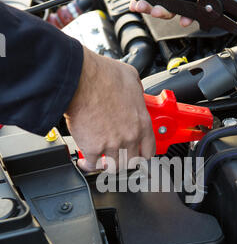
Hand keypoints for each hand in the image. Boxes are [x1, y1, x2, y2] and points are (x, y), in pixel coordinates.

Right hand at [64, 46, 155, 171]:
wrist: (80, 79)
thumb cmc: (102, 76)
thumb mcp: (130, 78)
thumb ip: (136, 89)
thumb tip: (135, 90)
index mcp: (141, 122)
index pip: (149, 150)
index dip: (142, 154)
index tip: (137, 154)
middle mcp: (129, 136)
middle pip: (131, 162)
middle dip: (123, 161)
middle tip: (116, 156)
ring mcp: (111, 144)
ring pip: (113, 167)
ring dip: (106, 164)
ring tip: (101, 160)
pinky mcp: (92, 148)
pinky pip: (92, 165)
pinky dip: (88, 165)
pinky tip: (85, 161)